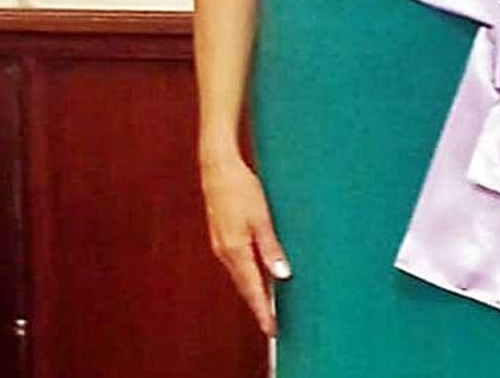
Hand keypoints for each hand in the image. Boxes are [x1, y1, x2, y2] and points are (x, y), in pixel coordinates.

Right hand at [200, 154, 290, 335]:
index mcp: (236, 250)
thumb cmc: (241, 188)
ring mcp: (220, 245)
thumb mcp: (261, 217)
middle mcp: (225, 253)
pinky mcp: (220, 236)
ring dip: (251, 292)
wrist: (217, 168)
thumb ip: (271, 247)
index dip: (263, 311)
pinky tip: (254, 276)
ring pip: (238, 276)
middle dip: (257, 307)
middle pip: (244, 287)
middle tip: (271, 325)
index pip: (252, 289)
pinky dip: (245, 276)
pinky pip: (234, 265)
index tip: (272, 330)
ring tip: (265, 306)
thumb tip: (282, 276)